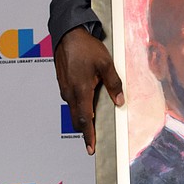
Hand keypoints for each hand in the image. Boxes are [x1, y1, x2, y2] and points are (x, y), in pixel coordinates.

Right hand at [54, 26, 123, 154]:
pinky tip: (86, 106)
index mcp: (81, 90)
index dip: (88, 135)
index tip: (90, 148)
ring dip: (81, 118)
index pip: (84, 119)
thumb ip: (114, 84)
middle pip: (76, 119)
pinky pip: (71, 101)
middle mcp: (70, 92)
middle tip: (92, 141)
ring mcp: (64, 88)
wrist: (67, 34)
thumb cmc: (86, 48)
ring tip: (92, 125)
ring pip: (73, 110)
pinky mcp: (63, 83)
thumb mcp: (106, 64)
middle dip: (84, 131)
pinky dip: (78, 108)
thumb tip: (120, 101)